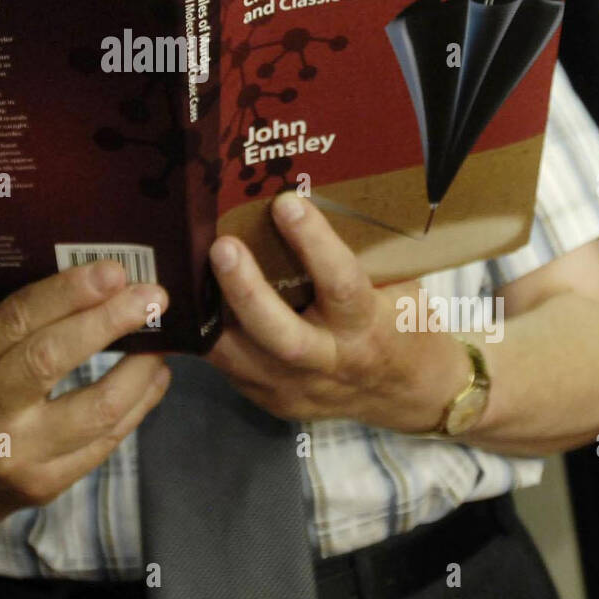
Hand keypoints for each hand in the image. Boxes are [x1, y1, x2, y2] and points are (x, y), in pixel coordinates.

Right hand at [0, 262, 170, 520]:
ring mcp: (13, 456)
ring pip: (94, 408)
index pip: (13, 322)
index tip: (113, 271)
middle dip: (107, 321)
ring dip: (138, 368)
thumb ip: (17, 326)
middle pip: (49, 359)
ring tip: (161, 339)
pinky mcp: (46, 485)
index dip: (67, 293)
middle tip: (151, 296)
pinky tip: (155, 375)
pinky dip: (140, 401)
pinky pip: (106, 440)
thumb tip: (99, 280)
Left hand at [205, 191, 468, 430]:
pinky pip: (232, 369)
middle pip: (282, 336)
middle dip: (246, 291)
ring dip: (211, 315)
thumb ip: (357, 253)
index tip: (286, 203)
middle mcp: (333, 362)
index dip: (314, 243)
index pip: (341, 285)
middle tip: (222, 247)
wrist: (411, 395)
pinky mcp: (274, 403)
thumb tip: (304, 195)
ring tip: (187, 272)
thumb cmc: (404, 322)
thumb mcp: (396, 285)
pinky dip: (210, 335)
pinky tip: (194, 302)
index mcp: (371, 326)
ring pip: (243, 359)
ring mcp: (299, 390)